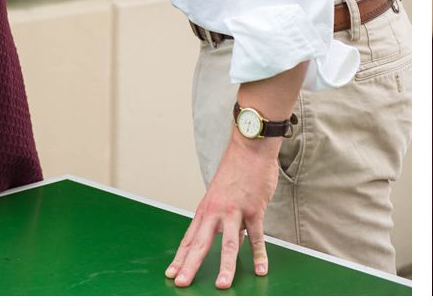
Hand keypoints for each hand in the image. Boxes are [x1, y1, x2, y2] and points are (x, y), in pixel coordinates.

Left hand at [167, 135, 280, 288]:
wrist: (250, 148)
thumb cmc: (236, 169)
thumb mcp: (220, 193)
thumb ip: (222, 216)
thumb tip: (228, 236)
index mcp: (205, 209)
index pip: (189, 238)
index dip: (180, 257)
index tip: (172, 274)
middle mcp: (216, 212)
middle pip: (201, 244)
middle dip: (191, 265)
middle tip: (183, 284)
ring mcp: (235, 211)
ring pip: (230, 244)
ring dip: (226, 266)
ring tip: (222, 285)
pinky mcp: (254, 209)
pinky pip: (257, 236)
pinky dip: (259, 254)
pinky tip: (261, 268)